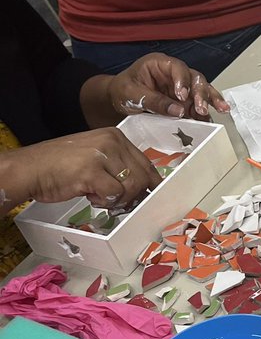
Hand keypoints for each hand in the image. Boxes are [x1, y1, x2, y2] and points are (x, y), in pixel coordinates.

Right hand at [5, 129, 160, 209]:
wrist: (30, 168)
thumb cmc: (60, 166)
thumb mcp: (96, 157)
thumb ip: (119, 166)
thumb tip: (145, 186)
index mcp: (115, 136)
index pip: (147, 164)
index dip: (151, 185)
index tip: (149, 197)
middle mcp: (112, 141)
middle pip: (144, 177)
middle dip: (134, 196)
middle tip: (117, 201)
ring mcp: (102, 154)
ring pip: (132, 187)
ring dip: (118, 200)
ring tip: (99, 196)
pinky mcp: (91, 171)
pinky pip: (114, 195)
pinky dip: (104, 202)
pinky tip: (90, 196)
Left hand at [108, 54, 227, 120]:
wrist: (119, 100)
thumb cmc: (123, 90)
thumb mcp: (133, 94)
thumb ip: (154, 101)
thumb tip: (177, 111)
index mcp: (160, 64)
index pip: (177, 67)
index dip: (182, 80)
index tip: (182, 96)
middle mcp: (174, 73)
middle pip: (194, 78)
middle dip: (201, 93)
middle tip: (201, 108)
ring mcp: (181, 87)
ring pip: (201, 89)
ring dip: (211, 100)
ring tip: (222, 110)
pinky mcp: (184, 101)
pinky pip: (198, 104)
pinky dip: (206, 112)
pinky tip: (212, 119)